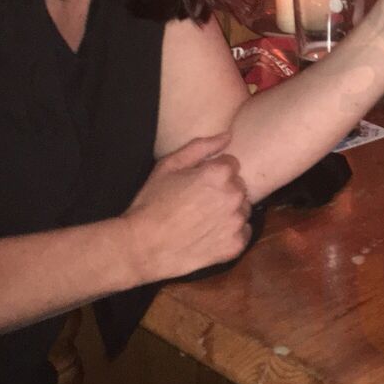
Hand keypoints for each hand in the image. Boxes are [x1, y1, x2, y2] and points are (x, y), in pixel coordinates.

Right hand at [121, 133, 251, 282]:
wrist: (140, 248)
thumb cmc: (152, 204)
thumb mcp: (169, 166)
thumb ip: (201, 147)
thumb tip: (227, 136)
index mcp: (220, 173)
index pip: (231, 164)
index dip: (213, 172)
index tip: (198, 184)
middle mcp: (234, 195)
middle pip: (238, 186)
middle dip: (223, 191)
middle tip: (199, 203)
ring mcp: (236, 222)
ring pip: (242, 209)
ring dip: (229, 212)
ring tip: (204, 221)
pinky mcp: (235, 245)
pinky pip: (243, 233)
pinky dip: (231, 234)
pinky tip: (210, 236)